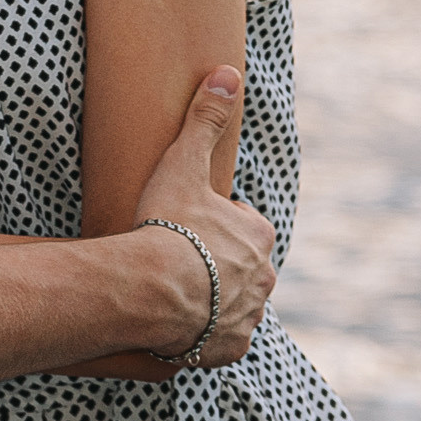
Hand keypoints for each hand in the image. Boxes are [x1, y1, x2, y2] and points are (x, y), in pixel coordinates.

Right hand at [130, 69, 274, 367]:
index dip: (214, 222)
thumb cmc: (171, 225)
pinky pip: (222, 340)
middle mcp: (265, 277)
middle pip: (242, 266)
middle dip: (217, 263)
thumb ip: (205, 120)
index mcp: (259, 234)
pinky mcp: (231, 347)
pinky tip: (181, 326)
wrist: (155, 290)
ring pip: (235, 303)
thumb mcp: (185, 164)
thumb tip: (228, 73)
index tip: (188, 224)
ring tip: (177, 293)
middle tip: (179, 258)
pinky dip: (206, 334)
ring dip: (213, 299)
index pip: (243, 224)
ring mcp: (249, 314)